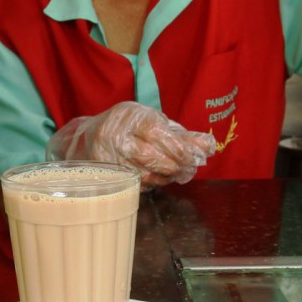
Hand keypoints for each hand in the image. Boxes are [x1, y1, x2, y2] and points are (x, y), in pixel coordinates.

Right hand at [48, 102, 215, 187]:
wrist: (91, 134)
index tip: (195, 159)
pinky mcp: (105, 173)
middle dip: (175, 166)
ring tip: (176, 175)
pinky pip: (135, 183)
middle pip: (151, 157)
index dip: (180, 149)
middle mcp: (115, 135)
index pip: (159, 135)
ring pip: (143, 174)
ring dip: (165, 178)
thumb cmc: (130, 125)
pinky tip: (159, 179)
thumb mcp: (154, 121)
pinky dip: (152, 183)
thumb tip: (210, 147)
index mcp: (131, 117)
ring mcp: (108, 157)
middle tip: (188, 171)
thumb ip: (182, 134)